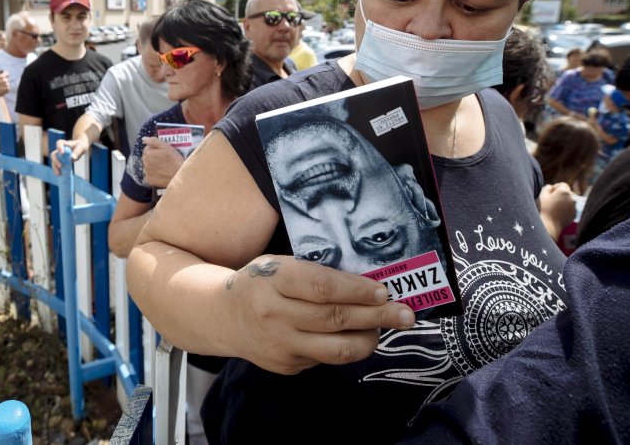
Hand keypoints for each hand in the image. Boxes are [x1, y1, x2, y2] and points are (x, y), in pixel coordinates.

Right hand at [50, 137, 89, 174]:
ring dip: (55, 167)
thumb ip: (77, 151)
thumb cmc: (81, 145)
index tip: (62, 153)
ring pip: (54, 161)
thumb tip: (72, 158)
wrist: (80, 147)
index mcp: (65, 143)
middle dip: (55, 160)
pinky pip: (56, 165)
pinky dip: (57, 170)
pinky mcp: (61, 161)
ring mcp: (60, 156)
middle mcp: (60, 149)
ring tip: (58, 173)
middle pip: (54, 154)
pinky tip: (59, 174)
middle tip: (60, 166)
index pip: (59, 143)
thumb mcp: (81, 147)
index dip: (59, 148)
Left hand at [141, 136, 184, 188]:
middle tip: (164, 159)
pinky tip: (161, 174)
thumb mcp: (166, 147)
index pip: (147, 148)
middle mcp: (145, 163)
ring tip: (163, 167)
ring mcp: (147, 172)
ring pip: (147, 166)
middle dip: (153, 157)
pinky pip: (149, 176)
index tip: (162, 152)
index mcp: (148, 153)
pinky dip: (153, 175)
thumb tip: (144, 138)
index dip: (155, 149)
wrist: (180, 175)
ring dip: (152, 166)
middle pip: (146, 157)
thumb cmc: (175, 160)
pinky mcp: (149, 181)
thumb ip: (153, 141)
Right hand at [223, 255, 414, 374]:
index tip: (383, 290)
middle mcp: (275, 315)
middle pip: (335, 319)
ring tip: (383, 328)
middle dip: (377, 316)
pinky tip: (354, 335)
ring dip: (368, 339)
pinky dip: (345, 346)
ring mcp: (281, 345)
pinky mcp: (287, 366)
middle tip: (405, 314)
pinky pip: (325, 358)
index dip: (357, 290)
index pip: (323, 288)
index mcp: (273, 281)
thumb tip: (368, 282)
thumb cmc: (260, 282)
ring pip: (336, 349)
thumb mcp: (279, 264)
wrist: (223, 317)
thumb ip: (315, 271)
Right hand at [539, 182, 575, 240]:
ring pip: (569, 201)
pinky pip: (570, 209)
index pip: (562, 185)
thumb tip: (551, 187)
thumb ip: (547, 188)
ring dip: (563, 202)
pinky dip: (565, 209)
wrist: (549, 226)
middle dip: (560, 195)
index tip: (549, 193)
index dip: (555, 188)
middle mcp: (572, 197)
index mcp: (564, 191)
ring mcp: (574, 206)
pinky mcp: (574, 214)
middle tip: (551, 201)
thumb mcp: (542, 195)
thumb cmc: (543, 209)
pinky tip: (557, 213)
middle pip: (567, 193)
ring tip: (554, 208)